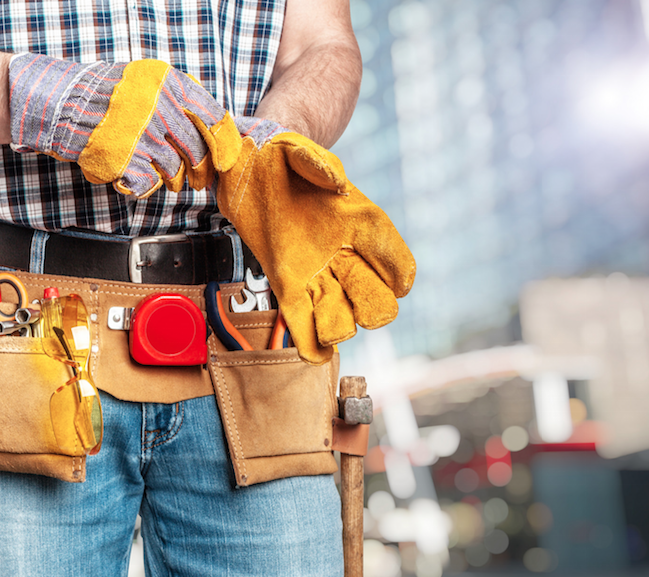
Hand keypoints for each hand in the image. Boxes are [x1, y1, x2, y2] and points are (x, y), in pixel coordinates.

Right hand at [9, 55, 240, 197]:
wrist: (64, 103)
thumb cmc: (108, 95)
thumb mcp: (149, 82)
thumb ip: (180, 101)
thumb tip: (214, 133)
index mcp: (171, 84)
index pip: (213, 118)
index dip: (224, 144)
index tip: (224, 160)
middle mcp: (160, 107)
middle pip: (197, 151)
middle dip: (200, 171)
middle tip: (198, 180)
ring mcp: (143, 135)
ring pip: (174, 170)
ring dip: (171, 179)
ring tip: (162, 176)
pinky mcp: (125, 160)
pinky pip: (148, 182)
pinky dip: (144, 185)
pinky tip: (133, 176)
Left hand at [216, 117, 415, 363]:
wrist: (247, 165)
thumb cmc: (281, 155)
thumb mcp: (298, 150)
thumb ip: (318, 163)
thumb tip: (338, 181)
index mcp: (357, 220)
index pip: (390, 253)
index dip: (398, 271)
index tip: (401, 283)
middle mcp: (342, 252)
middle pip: (372, 294)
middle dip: (372, 307)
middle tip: (360, 310)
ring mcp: (314, 271)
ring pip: (340, 311)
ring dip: (339, 326)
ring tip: (330, 332)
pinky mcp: (285, 281)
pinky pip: (302, 315)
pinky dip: (309, 337)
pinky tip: (314, 353)